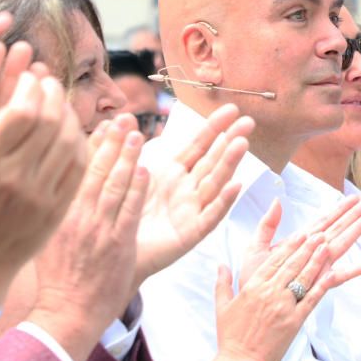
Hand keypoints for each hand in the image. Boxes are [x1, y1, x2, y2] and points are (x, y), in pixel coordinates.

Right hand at [0, 71, 86, 285]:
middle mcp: (15, 179)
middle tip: (48, 81)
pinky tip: (69, 128)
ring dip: (69, 112)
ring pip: (69, 139)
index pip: (21, 111)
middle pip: (50, 120)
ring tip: (59, 100)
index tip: (27, 76)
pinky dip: (80, 140)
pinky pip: (79, 165)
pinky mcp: (58, 209)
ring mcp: (40, 196)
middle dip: (52, 91)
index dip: (30, 86)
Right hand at [28, 113, 148, 360]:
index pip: (75, 170)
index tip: (101, 124)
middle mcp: (76, 216)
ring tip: (137, 134)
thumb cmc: (56, 275)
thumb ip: (55, 204)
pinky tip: (146, 170)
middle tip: (123, 118)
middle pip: (96, 171)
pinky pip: (130, 211)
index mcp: (57, 211)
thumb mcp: (46, 233)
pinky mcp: (118, 244)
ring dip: (128, 158)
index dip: (92, 144)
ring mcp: (98, 230)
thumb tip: (57, 174)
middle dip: (112, 142)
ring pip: (114, 186)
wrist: (67, 311)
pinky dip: (138, 189)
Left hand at [134, 103, 253, 284]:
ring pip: (215, 183)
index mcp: (174, 173)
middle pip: (213, 160)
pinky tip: (235, 186)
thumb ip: (128, 148)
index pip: (199, 145)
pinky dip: (223, 202)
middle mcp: (187, 189)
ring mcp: (191, 210)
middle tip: (248, 121)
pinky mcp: (190, 233)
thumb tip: (125, 116)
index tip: (231, 109)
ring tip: (242, 144)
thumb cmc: (121, 212)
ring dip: (229, 164)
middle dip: (230, 140)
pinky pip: (210, 216)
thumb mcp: (124, 175)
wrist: (111, 250)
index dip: (214, 127)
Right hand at [204, 202, 360, 360]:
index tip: (299, 234)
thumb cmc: (230, 335)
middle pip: (291, 264)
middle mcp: (269, 292)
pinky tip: (331, 272)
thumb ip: (223, 282)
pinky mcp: (294, 321)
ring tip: (326, 245)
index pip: (274, 260)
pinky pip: (311, 299)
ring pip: (302, 277)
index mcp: (253, 286)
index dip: (289, 245)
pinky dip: (322, 285)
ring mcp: (283, 306)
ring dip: (316, 259)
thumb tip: (221, 264)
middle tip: (318, 233)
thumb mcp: (222, 306)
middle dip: (306, 247)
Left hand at [238, 196, 360, 289]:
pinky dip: (360, 267)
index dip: (338, 209)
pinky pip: (343, 275)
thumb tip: (277, 200)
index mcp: (300, 243)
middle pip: (338, 229)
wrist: (250, 305)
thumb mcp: (256, 248)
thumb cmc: (253, 279)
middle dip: (354, 215)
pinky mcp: (320, 283)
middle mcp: (313, 253)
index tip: (353, 197)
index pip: (323, 221)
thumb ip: (267, 225)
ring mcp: (318, 267)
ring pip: (342, 244)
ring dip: (358, 231)